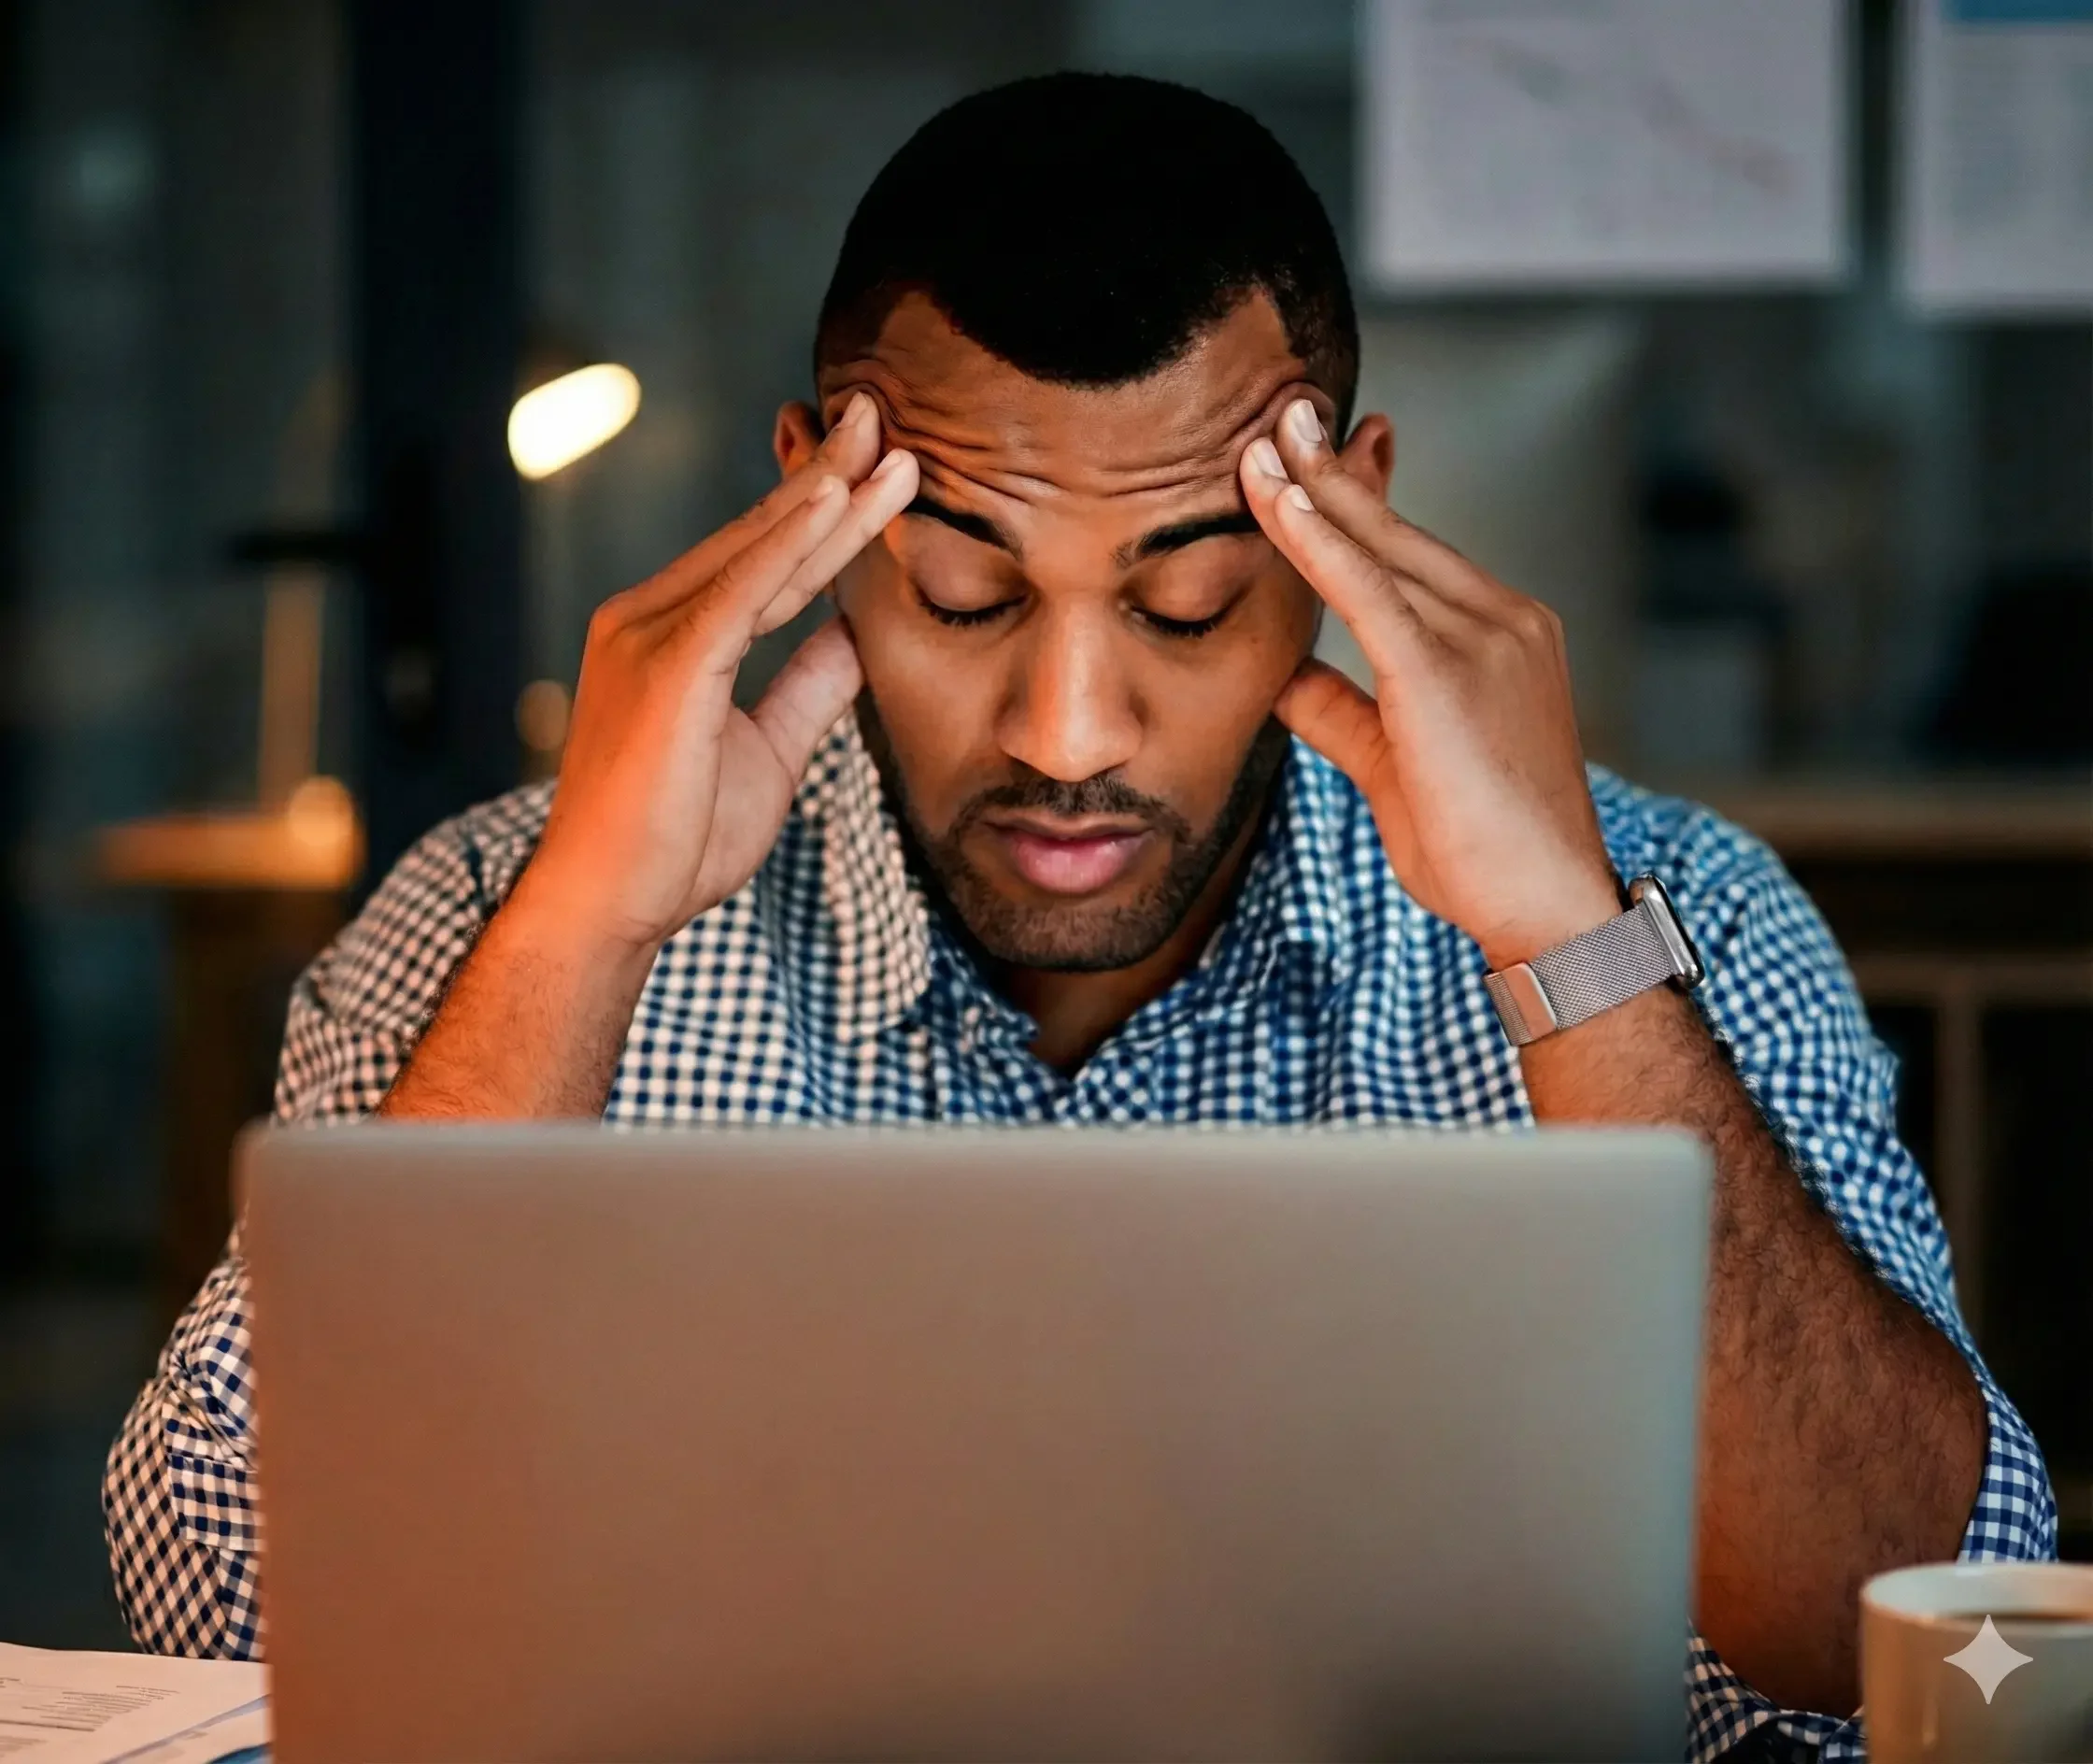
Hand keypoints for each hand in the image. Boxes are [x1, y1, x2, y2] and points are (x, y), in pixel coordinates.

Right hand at [519, 392, 918, 957]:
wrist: (611, 906)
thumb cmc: (677, 839)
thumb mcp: (770, 750)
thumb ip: (807, 687)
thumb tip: (856, 637)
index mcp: (672, 635)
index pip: (769, 562)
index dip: (827, 515)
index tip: (878, 467)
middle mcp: (649, 617)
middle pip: (762, 538)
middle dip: (829, 476)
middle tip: (881, 413)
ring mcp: (649, 635)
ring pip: (758, 554)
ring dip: (827, 497)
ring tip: (883, 443)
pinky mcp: (664, 666)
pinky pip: (739, 594)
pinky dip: (787, 546)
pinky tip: (832, 503)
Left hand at [1240, 398, 1618, 969]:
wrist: (1545, 905)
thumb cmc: (1480, 847)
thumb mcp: (1393, 762)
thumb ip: (1340, 711)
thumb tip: (1282, 676)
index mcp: (1498, 633)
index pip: (1410, 551)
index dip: (1357, 498)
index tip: (1310, 451)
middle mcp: (1500, 619)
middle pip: (1396, 530)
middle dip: (1331, 467)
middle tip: (1281, 408)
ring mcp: (1483, 639)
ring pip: (1378, 549)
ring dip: (1313, 489)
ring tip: (1263, 436)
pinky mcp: (1446, 673)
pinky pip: (1368, 592)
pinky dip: (1319, 543)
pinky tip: (1279, 501)